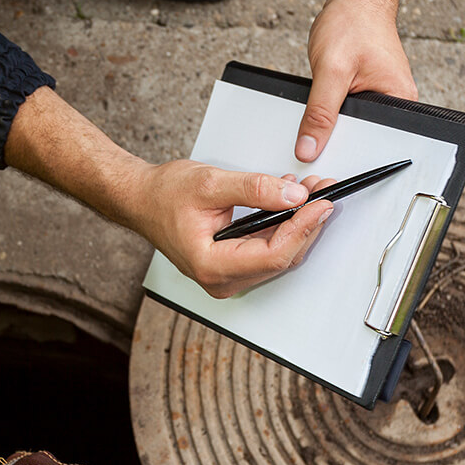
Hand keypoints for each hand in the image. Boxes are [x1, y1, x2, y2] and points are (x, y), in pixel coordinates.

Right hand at [4, 88, 333, 297]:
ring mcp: (226, 278)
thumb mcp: (210, 184)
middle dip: (307, 224)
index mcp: (211, 265)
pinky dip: (284, 230)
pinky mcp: (231, 269)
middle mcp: (220, 280)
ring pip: (279, 258)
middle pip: (282, 259)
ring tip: (310, 194)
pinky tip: (292, 207)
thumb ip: (255, 189)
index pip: (273, 254)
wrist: (141, 201)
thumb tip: (294, 195)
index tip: (323, 202)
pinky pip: (268, 254)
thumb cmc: (164, 195)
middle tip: (323, 191)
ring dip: (299, 226)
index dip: (304, 228)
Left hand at [296, 0, 417, 161]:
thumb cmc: (353, 25)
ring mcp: (378, 99)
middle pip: (359, 138)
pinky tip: (326, 104)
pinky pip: (344, 115)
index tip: (320, 159)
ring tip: (324, 107)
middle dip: (335, 139)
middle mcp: (393, 102)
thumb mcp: (331, 71)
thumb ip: (319, 113)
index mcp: (398, 101)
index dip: (344, 153)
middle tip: (315, 134)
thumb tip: (309, 147)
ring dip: (331, 124)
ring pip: (349, 127)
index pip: (373, 143)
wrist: (355, 3)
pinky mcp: (364, 94)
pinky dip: (330, 113)